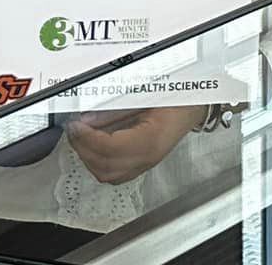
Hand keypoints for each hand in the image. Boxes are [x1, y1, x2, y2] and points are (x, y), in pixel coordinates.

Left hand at [65, 105, 200, 184]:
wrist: (198, 105)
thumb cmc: (180, 97)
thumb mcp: (146, 96)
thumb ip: (115, 110)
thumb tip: (88, 119)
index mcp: (151, 140)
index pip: (109, 148)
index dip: (87, 138)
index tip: (75, 125)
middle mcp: (148, 157)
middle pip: (104, 166)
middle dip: (83, 149)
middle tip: (73, 130)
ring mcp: (147, 163)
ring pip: (107, 175)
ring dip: (89, 158)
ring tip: (81, 139)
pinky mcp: (144, 164)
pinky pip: (115, 174)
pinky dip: (100, 164)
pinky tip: (95, 149)